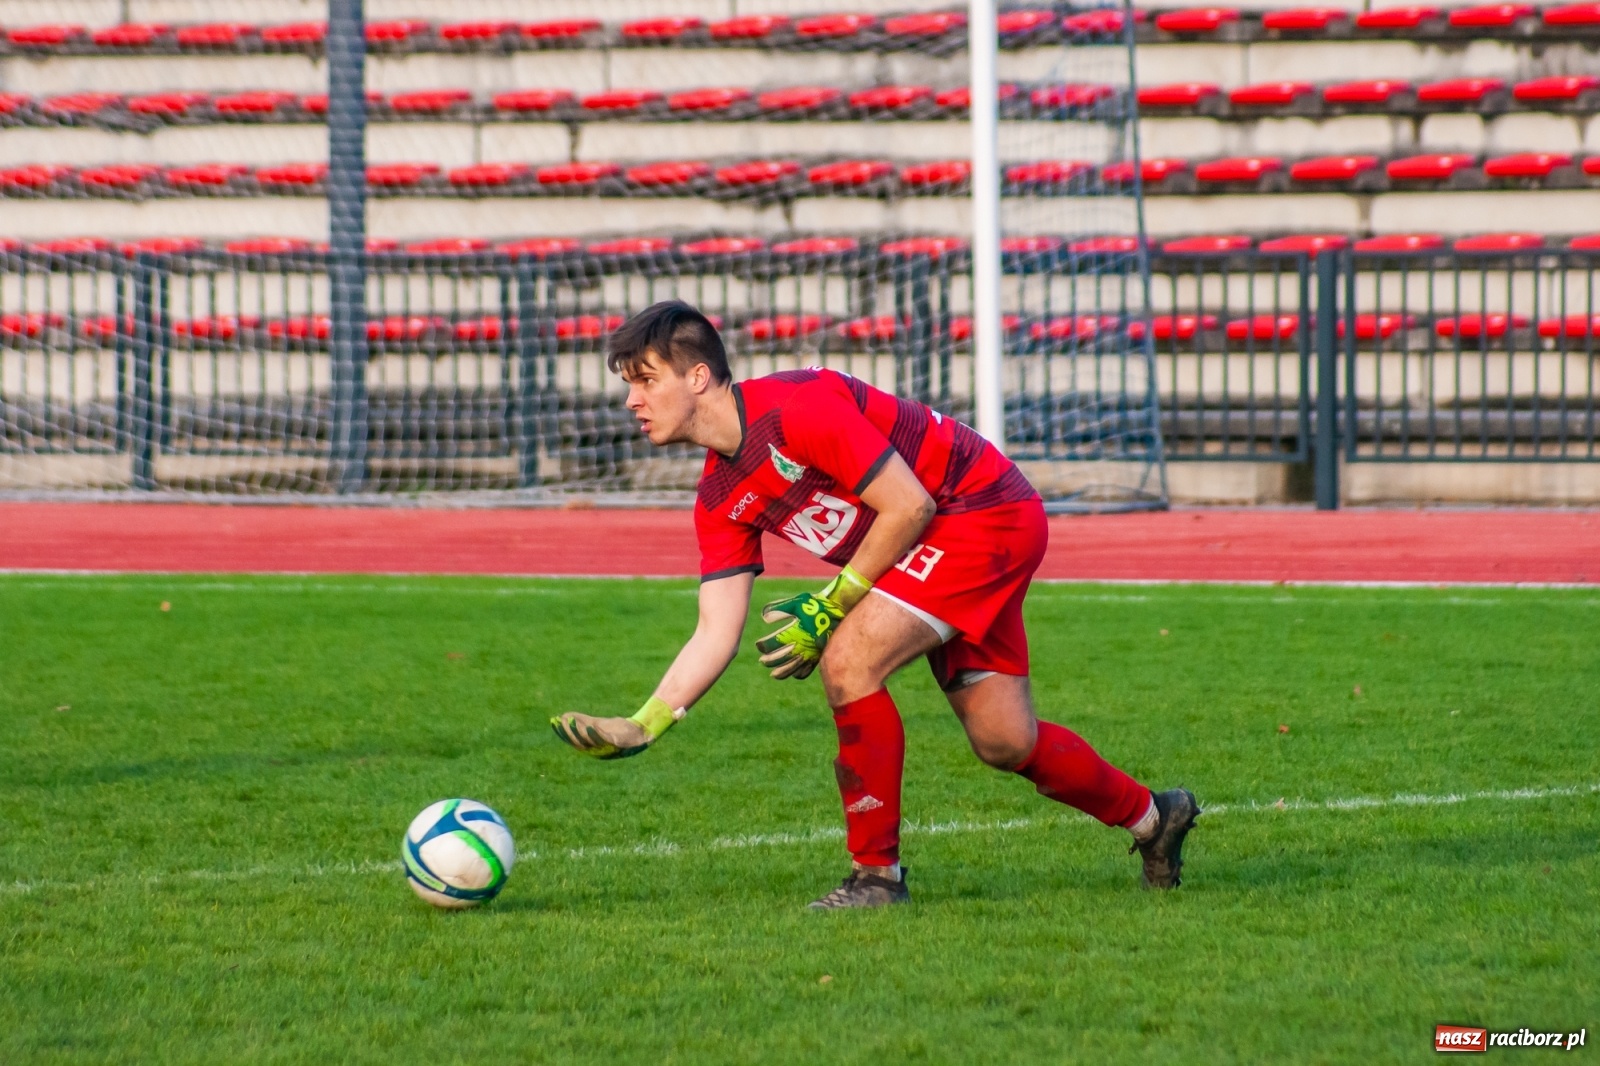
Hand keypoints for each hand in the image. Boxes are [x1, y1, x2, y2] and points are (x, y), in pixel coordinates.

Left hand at [551, 697, 682, 759]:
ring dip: (566, 731)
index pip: (607, 741)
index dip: (597, 733)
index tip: (589, 724)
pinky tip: (556, 720)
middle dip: (576, 732)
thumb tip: (684, 710)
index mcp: (621, 745)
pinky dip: (567, 728)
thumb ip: (671, 717)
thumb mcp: (659, 723)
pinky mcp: (590, 738)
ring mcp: (597, 744)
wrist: (640, 735)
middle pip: (589, 741)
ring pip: (578, 740)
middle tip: (565, 720)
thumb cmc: (650, 728)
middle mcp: (607, 748)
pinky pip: (576, 735)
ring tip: (555, 720)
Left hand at [754, 565, 871, 680]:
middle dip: (769, 661)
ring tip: (773, 675)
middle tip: (762, 661)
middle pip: (780, 658)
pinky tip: (793, 673)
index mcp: (794, 633)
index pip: (772, 644)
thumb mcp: (796, 603)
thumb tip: (764, 618)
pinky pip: (807, 670)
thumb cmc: (816, 606)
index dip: (763, 646)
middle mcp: (801, 645)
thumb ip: (779, 609)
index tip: (759, 646)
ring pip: (792, 669)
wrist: (838, 611)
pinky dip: (798, 674)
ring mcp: (810, 653)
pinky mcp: (818, 656)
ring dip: (781, 672)